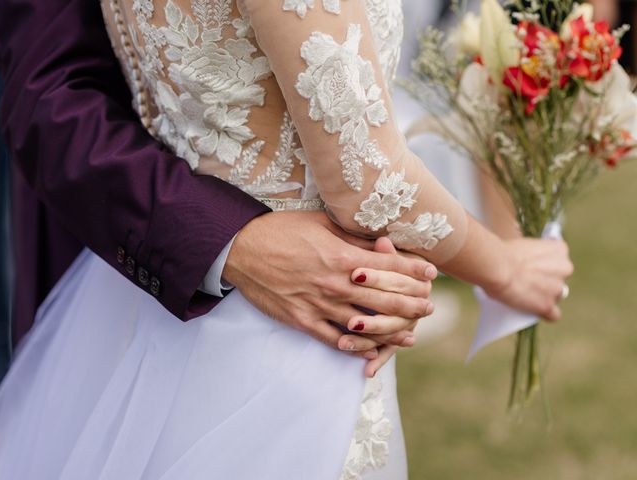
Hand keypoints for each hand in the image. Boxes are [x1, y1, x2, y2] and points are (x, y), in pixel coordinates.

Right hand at [223, 211, 436, 356]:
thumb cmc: (281, 230)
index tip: (431, 273)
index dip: (415, 270)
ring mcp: (320, 304)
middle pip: (386, 298)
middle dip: (413, 303)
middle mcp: (337, 283)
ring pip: (365, 324)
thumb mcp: (320, 223)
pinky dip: (355, 347)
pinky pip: (335, 339)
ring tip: (411, 336)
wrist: (241, 249)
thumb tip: (379, 243)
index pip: (391, 265)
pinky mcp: (303, 320)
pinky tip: (370, 351)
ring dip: (392, 331)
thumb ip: (352, 237)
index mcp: (343, 255)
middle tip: (429, 307)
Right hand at [485, 238, 573, 320]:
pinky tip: (535, 311)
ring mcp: (557, 288)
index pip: (560, 259)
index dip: (546, 264)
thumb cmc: (502, 253)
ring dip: (545, 296)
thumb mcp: (523, 245)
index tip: (534, 267)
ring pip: (556, 296)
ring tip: (527, 296)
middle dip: (548, 281)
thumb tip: (524, 263)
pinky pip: (553, 314)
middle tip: (529, 282)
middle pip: (560, 278)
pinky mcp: (547, 305)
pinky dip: (545, 313)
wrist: (496, 267)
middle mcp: (564, 268)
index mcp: (559, 249)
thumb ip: (531, 254)